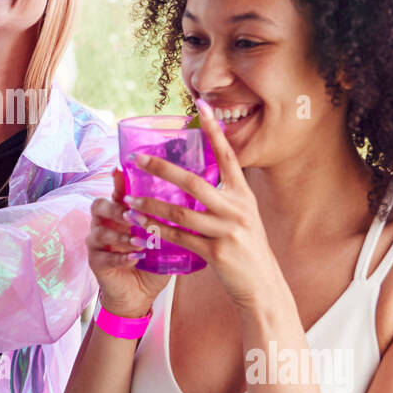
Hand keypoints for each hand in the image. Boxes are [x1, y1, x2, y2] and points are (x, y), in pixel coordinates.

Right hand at [85, 165, 170, 317]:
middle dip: (116, 209)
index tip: (121, 170)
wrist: (139, 294)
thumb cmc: (152, 263)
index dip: (118, 181)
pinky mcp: (96, 262)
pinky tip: (135, 258)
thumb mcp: (163, 238)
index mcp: (119, 212)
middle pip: (99, 206)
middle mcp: (104, 223)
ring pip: (100, 231)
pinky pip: (104, 256)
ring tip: (141, 241)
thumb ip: (170, 220)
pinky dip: (121, 257)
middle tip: (133, 215)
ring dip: (122, 236)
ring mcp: (97, 243)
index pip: (116, 192)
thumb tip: (198, 201)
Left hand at [123, 99, 286, 313]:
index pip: (227, 155)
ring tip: (129, 200)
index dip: (214, 130)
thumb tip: (198, 174)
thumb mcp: (243, 216)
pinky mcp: (217, 254)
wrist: (263, 286)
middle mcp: (237, 209)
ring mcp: (227, 231)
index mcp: (243, 195)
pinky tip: (141, 226)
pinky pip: (181, 239)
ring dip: (151, 206)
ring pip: (181, 213)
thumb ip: (224, 196)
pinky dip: (158, 232)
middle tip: (137, 160)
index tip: (201, 105)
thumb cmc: (247, 248)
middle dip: (162, 169)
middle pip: (194, 182)